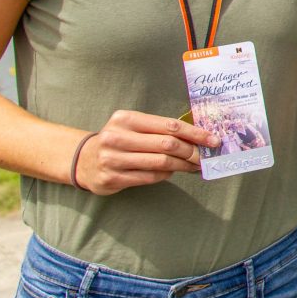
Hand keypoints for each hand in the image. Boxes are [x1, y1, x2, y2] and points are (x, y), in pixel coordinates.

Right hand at [74, 110, 220, 195]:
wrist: (83, 160)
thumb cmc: (119, 140)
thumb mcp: (134, 127)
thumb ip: (161, 130)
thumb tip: (198, 138)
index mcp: (126, 119)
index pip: (170, 125)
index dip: (196, 133)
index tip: (213, 140)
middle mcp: (117, 137)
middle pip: (168, 145)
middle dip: (192, 152)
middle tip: (206, 157)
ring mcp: (112, 159)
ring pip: (161, 163)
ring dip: (183, 166)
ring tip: (195, 166)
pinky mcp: (112, 178)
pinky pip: (150, 177)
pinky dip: (166, 175)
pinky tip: (172, 172)